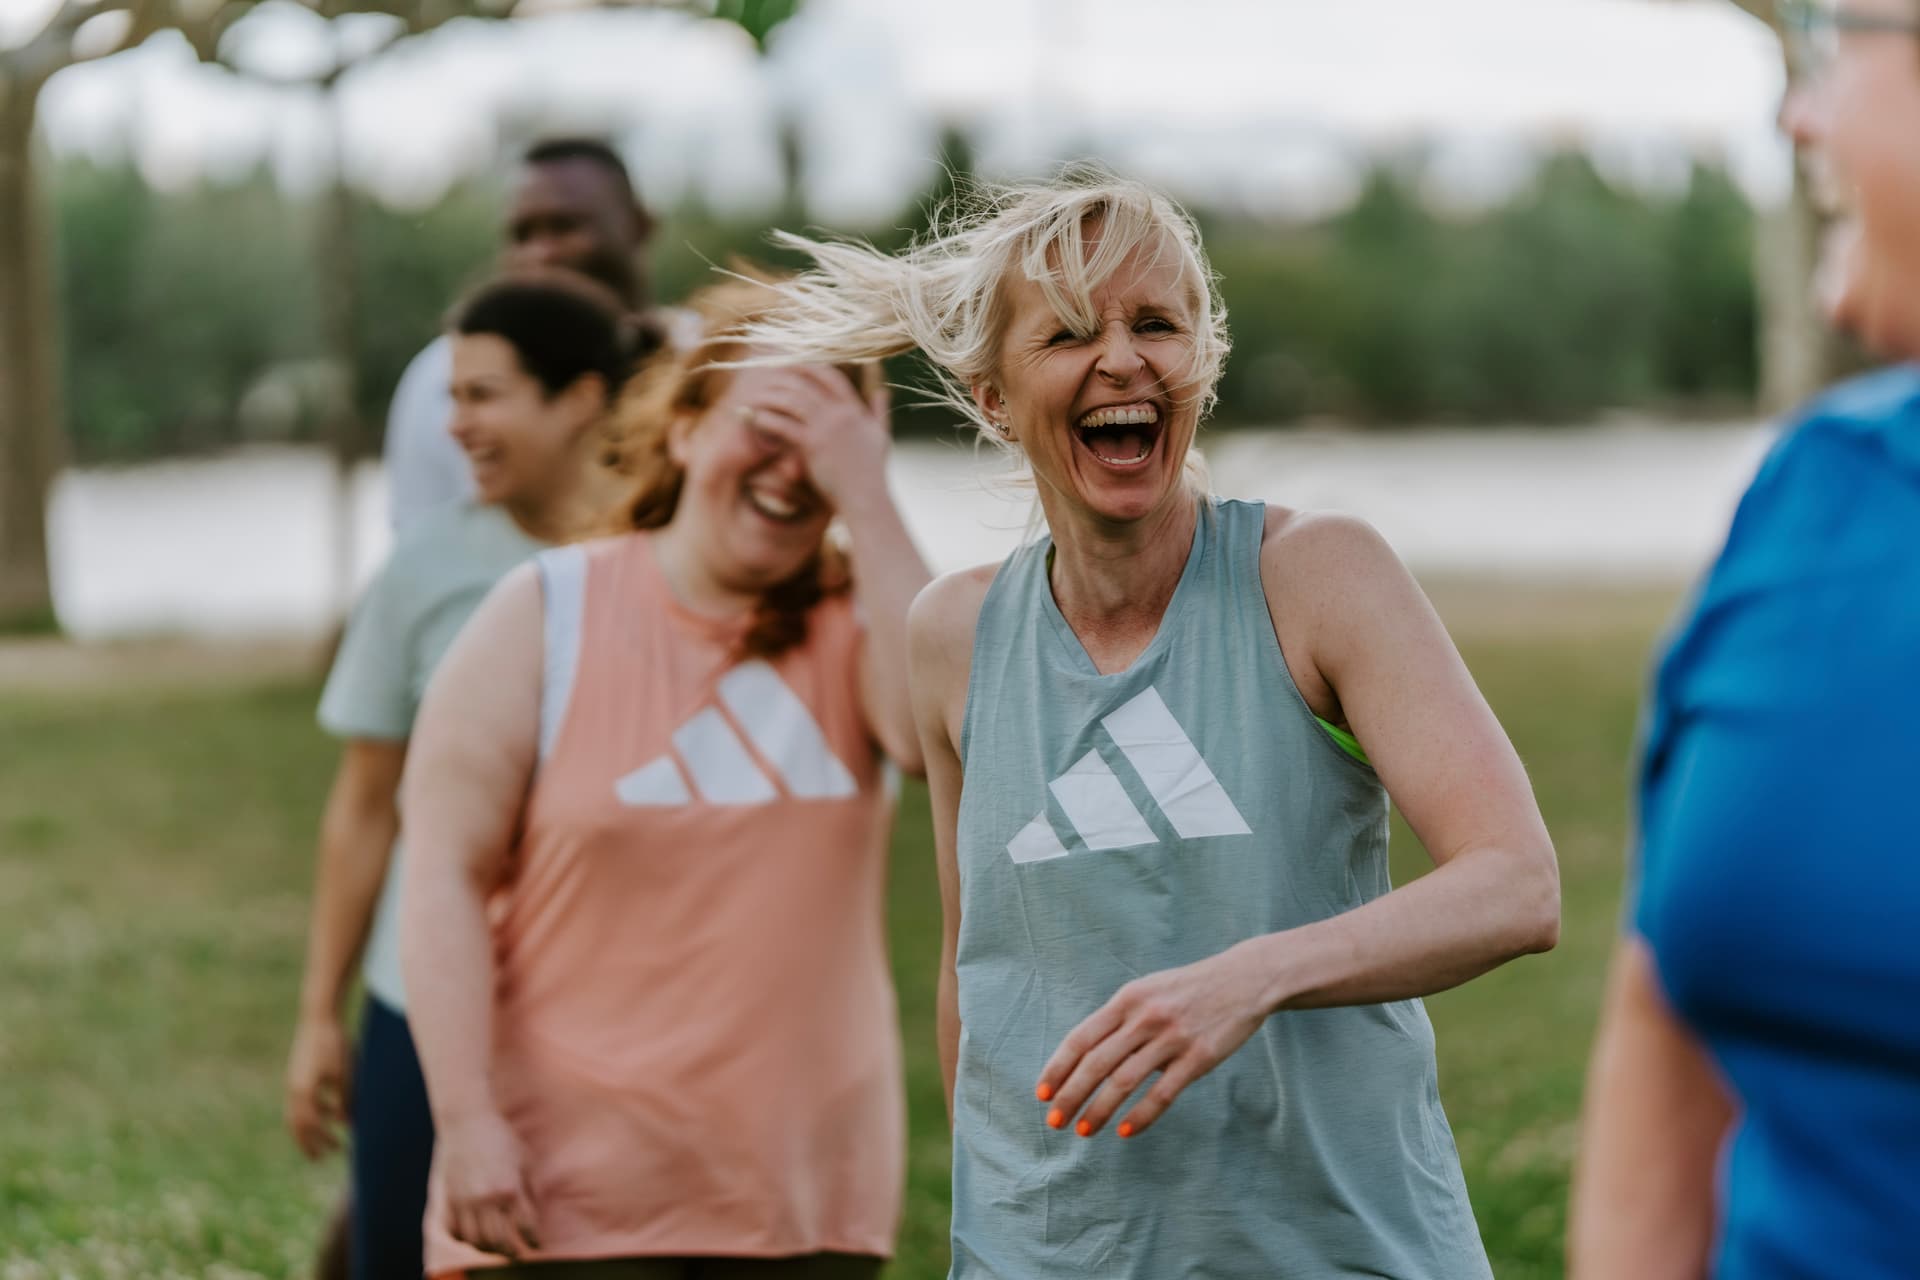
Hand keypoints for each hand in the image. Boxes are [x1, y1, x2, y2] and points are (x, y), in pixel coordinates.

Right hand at [285, 1014, 350, 1159]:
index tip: (335, 1150)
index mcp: (304, 1092)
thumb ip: (346, 1100)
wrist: (319, 1016)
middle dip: (309, 1143)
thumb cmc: (335, 1044)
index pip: (311, 1126)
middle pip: (298, 1125)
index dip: (322, 1140)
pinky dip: (315, 1110)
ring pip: (298, 1114)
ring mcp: (293, 1081)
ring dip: (313, 1128)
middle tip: (320, 1159)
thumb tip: (348, 1124)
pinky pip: (303, 1100)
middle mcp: (294, 1089)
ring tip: (329, 1138)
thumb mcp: (345, 1074)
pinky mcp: (298, 1073)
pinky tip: (333, 1112)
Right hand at [437, 1109, 541, 1258]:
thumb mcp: (524, 1160)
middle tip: (517, 1253)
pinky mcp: (449, 1198)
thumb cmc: (502, 1137)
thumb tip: (536, 1213)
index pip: (525, 1227)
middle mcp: (487, 1198)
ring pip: (475, 1240)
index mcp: (510, 1188)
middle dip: (511, 1252)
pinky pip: (454, 1230)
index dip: (533, 1240)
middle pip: (500, 1241)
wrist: (469, 1120)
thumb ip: (530, 1188)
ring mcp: (465, 1200)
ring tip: (496, 1245)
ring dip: (487, 1248)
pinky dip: (463, 1237)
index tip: (537, 1244)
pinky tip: (473, 1234)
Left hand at [738, 366, 891, 514]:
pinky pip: (783, 425)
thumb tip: (882, 392)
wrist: (866, 498)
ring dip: (770, 397)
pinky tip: (754, 419)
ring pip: (792, 401)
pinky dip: (766, 419)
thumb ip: (879, 412)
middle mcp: (840, 415)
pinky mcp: (813, 446)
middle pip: (806, 384)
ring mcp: (826, 429)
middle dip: (783, 378)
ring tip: (754, 399)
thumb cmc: (872, 473)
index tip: (793, 364)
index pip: (832, 377)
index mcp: (854, 410)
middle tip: (765, 379)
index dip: (810, 367)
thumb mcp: (881, 437)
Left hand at [1035, 942, 1273, 1138]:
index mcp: (1127, 999)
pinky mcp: (1199, 1057)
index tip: (1042, 1094)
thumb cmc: (1188, 989)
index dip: (1058, 1068)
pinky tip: (1126, 1131)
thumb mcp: (1147, 990)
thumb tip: (1084, 1055)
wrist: (1244, 979)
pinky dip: (1142, 1115)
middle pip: (1096, 1063)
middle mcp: (1145, 1017)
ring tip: (1083, 1131)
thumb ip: (1118, 1018)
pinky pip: (1163, 1092)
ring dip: (1099, 1110)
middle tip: (1054, 1122)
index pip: (1081, 1038)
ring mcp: (1172, 1037)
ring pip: (1124, 1081)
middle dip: (1070, 1096)